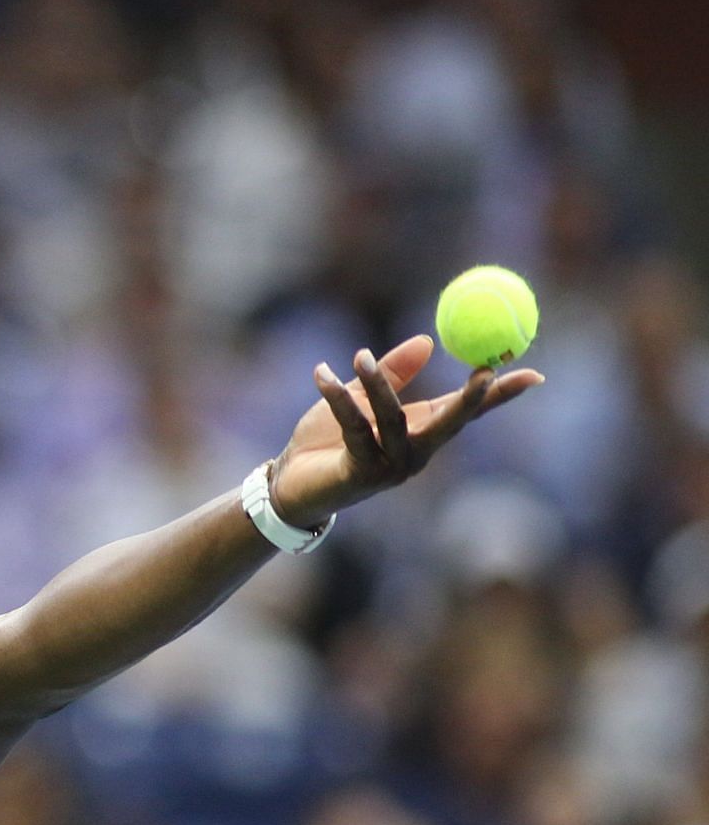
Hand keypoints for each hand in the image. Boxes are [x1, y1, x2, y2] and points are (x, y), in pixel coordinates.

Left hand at [267, 335, 543, 528]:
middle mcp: (414, 454)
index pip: (467, 412)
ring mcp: (390, 468)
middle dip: (471, 400)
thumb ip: (392, 373)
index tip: (534, 373)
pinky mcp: (360, 474)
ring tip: (359, 355)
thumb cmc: (327, 440)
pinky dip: (337, 397)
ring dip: (378, 384)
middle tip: (485, 371)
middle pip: (451, 425)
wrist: (290, 483)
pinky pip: (354, 427)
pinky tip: (321, 374)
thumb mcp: (361, 398)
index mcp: (421, 432)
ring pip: (394, 419)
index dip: (499, 395)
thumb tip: (428, 341)